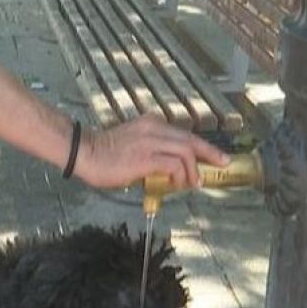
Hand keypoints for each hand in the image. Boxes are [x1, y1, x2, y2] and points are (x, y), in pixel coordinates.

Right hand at [74, 115, 228, 190]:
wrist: (84, 153)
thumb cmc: (104, 154)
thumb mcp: (134, 146)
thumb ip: (152, 153)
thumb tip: (167, 171)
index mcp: (152, 124)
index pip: (184, 133)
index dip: (203, 146)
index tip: (215, 156)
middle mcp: (154, 128)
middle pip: (191, 139)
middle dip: (210, 153)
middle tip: (223, 163)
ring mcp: (150, 141)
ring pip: (186, 150)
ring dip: (194, 169)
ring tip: (193, 183)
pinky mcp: (146, 157)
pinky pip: (174, 164)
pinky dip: (181, 175)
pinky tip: (177, 183)